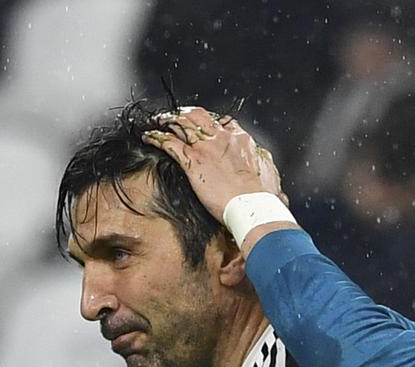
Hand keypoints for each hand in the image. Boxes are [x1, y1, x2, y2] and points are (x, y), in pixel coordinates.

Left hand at [143, 107, 287, 223]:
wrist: (252, 206)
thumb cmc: (261, 196)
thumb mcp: (267, 171)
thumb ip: (260, 161)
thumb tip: (263, 162)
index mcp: (241, 139)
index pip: (222, 121)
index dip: (209, 120)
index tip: (202, 124)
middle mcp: (222, 137)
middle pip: (198, 115)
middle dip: (184, 113)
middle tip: (175, 116)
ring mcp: (206, 147)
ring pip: (182, 123)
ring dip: (167, 119)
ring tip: (158, 121)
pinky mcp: (193, 161)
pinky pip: (169, 143)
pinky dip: (156, 138)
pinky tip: (148, 137)